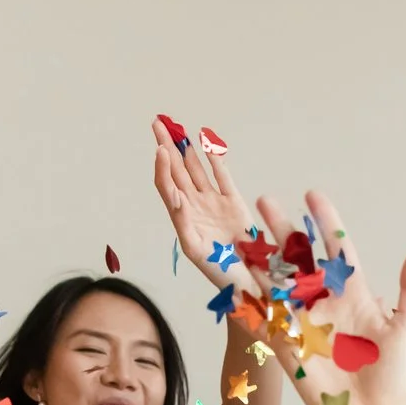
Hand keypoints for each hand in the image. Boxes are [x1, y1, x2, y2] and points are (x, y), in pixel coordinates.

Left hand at [152, 119, 259, 290]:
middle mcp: (195, 206)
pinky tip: (206, 142)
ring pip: (196, 169)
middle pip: (176, 170)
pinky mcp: (234, 202)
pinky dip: (214, 159)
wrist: (248, 281)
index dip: (162, 166)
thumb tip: (175, 197)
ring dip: (186, 149)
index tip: (161, 149)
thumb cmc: (220, 272)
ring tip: (176, 128)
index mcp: (182, 218)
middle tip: (157, 123)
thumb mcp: (196, 249)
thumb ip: (184, 222)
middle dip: (166, 146)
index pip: (167, 185)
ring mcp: (214, 203)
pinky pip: (222, 176)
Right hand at [252, 190, 405, 404]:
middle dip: (282, 230)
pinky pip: (263, 315)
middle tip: (264, 202)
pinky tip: (231, 273)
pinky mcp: (285, 343)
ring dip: (260, 255)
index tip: (312, 196)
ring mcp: (302, 322)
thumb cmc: (392, 378)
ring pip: (276, 280)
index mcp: (353, 295)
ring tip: (242, 229)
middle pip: (298, 258)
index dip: (325, 223)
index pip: (336, 249)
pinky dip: (247, 295)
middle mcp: (324, 303)